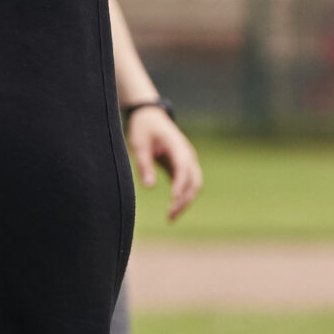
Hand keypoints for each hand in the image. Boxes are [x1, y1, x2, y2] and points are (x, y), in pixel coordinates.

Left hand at [127, 106, 203, 222]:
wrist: (150, 116)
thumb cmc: (143, 128)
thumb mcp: (138, 143)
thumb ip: (144, 163)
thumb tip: (149, 186)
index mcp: (177, 146)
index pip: (183, 167)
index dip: (180, 184)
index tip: (173, 199)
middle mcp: (187, 154)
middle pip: (194, 181)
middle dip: (185, 199)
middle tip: (170, 216)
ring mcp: (187, 161)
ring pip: (194, 185)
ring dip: (185, 201)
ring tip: (170, 217)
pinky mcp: (182, 166)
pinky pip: (187, 184)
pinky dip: (182, 197)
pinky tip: (172, 210)